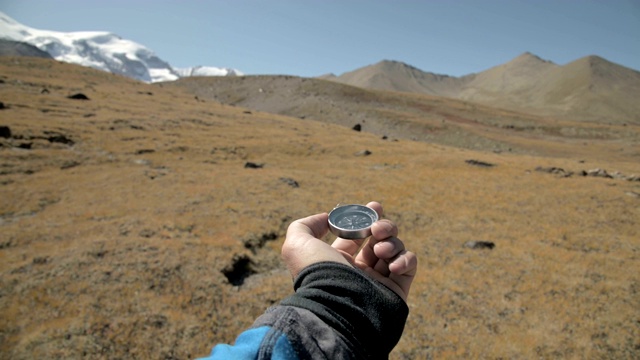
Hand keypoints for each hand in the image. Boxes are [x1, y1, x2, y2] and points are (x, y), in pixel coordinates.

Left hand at [282, 201, 417, 300]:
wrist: (338, 307)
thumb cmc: (317, 274)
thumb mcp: (297, 245)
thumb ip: (305, 225)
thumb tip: (325, 218)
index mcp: (338, 262)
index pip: (356, 237)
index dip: (365, 219)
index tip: (373, 207)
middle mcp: (359, 271)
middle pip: (379, 239)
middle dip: (383, 226)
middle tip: (377, 228)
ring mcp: (379, 281)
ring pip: (394, 248)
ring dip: (391, 242)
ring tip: (380, 249)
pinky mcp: (397, 290)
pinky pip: (409, 265)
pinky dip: (405, 259)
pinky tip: (392, 264)